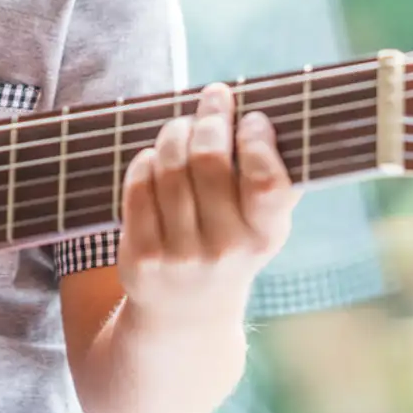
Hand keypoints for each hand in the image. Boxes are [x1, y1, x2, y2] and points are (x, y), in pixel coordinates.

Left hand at [117, 82, 296, 323]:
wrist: (185, 316)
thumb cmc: (230, 249)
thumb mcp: (262, 228)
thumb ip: (272, 181)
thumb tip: (273, 117)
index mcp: (265, 238)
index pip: (265, 181)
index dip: (257, 140)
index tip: (253, 118)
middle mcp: (225, 249)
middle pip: (208, 159)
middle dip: (211, 117)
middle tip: (215, 96)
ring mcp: (179, 255)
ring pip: (169, 166)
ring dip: (175, 132)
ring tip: (183, 124)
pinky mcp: (141, 256)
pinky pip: (139, 186)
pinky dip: (146, 160)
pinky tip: (155, 156)